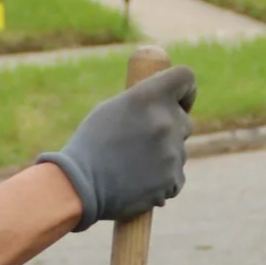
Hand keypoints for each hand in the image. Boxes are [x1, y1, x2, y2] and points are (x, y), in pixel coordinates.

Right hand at [41, 66, 196, 225]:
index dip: (186, 90)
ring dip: (163, 158)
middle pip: (185, 120)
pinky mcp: (173, 178)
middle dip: (170, 129)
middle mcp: (165, 120)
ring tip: (132, 167)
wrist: (79, 187)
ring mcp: (172, 151)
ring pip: (179, 151)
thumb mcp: (111, 109)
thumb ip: (143, 102)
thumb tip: (166, 101)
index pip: (185, 77)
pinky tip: (137, 183)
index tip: (179, 101)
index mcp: (148, 96)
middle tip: (142, 142)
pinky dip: (161, 181)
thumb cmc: (90, 145)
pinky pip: (176, 176)